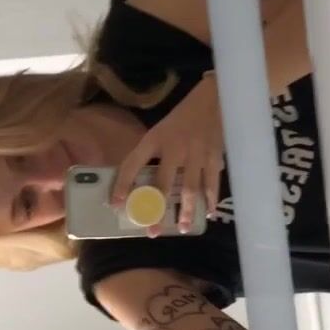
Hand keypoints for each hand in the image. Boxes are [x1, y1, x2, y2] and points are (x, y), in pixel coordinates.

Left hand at [110, 74, 224, 236]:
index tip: (115, 204)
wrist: (214, 99)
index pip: (133, 163)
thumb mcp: (161, 130)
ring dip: (186, 211)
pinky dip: (211, 200)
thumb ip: (153, 153)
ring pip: (190, 189)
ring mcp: (196, 154)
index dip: (123, 184)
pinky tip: (208, 214)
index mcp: (156, 138)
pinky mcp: (214, 157)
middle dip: (156, 209)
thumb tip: (140, 181)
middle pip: (163, 184)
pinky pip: (212, 183)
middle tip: (152, 231)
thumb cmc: (183, 117)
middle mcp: (174, 148)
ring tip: (181, 229)